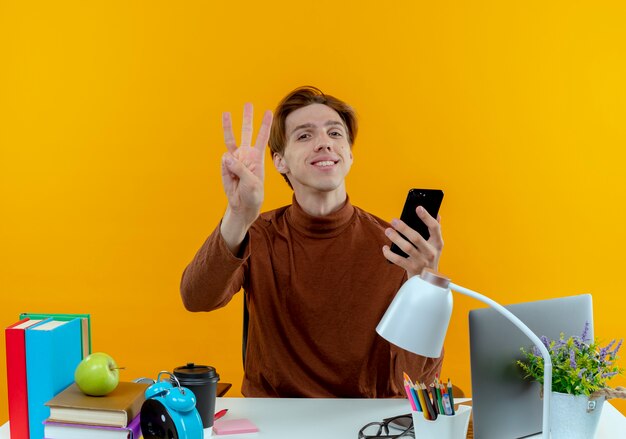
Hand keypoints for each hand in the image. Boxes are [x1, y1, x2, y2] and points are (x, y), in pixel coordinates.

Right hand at [221, 103, 272, 225]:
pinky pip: (224, 162)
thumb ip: (239, 169)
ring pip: (230, 139)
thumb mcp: (251, 183)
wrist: (243, 205)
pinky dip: (226, 168)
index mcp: (257, 157)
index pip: (262, 137)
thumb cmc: (252, 194)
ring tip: (226, 113)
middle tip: (248, 103)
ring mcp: (235, 159)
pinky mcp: (226, 166)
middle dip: (248, 118)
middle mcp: (246, 154)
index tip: (268, 111)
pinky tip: (232, 177)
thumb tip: (225, 156)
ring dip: (228, 126)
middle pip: (246, 132)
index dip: (265, 125)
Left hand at [382, 206, 443, 277]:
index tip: (418, 208)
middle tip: (393, 220)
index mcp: (437, 243)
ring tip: (388, 231)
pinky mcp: (412, 269)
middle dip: (404, 228)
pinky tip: (385, 248)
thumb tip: (437, 214)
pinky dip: (390, 253)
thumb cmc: (429, 258)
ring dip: (395, 238)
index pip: (435, 228)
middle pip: (416, 237)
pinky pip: (398, 260)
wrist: (428, 281)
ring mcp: (421, 261)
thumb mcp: (436, 246)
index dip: (427, 217)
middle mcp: (431, 252)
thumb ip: (435, 231)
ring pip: (407, 248)